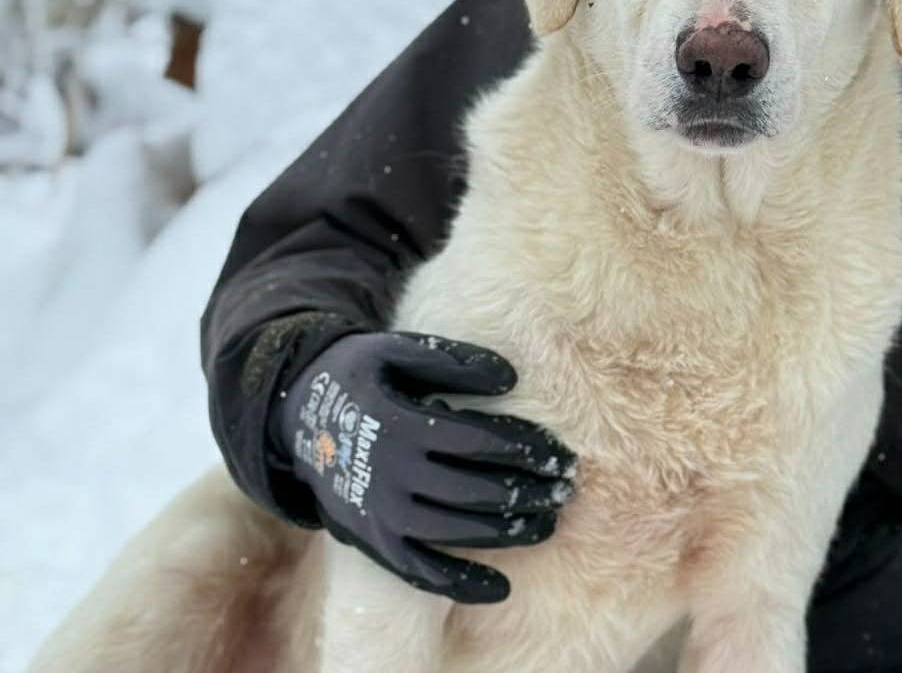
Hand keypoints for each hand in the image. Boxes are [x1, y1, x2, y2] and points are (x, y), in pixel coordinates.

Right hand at [269, 330, 574, 601]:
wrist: (298, 419)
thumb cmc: (361, 376)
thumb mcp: (393, 350)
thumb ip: (450, 358)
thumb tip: (510, 377)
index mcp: (396, 422)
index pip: (475, 440)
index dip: (523, 447)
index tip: (558, 451)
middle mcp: (388, 473)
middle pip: (472, 489)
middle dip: (527, 490)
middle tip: (566, 487)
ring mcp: (379, 513)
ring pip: (453, 532)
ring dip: (507, 532)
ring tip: (548, 522)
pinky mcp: (373, 542)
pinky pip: (418, 573)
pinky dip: (459, 584)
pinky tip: (500, 587)